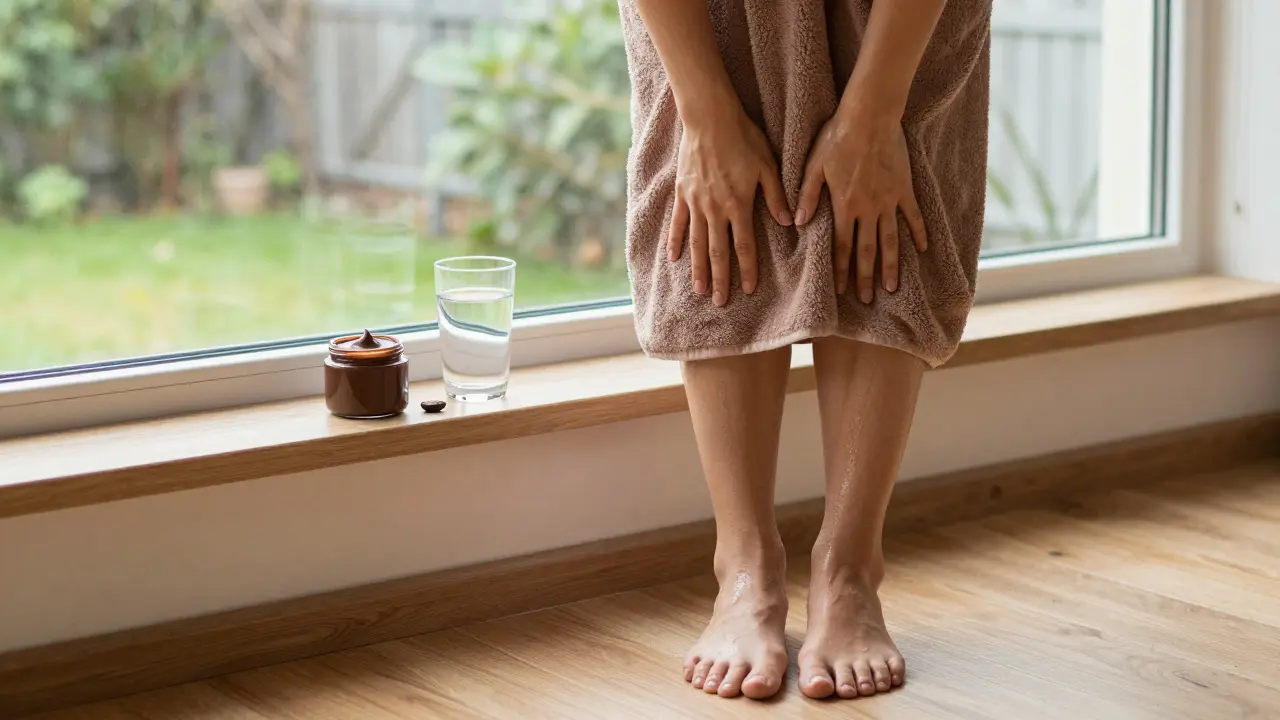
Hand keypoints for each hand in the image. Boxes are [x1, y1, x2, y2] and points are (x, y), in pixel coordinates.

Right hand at [669, 110, 791, 305]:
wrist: (710, 118)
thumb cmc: (743, 138)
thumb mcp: (768, 165)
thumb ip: (776, 196)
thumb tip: (789, 222)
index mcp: (739, 205)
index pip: (744, 246)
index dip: (747, 269)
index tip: (749, 290)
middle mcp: (715, 209)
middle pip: (718, 252)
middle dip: (721, 279)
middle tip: (721, 303)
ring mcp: (695, 203)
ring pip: (697, 243)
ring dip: (699, 269)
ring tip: (700, 290)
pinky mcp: (682, 193)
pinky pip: (677, 223)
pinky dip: (675, 241)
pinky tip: (674, 259)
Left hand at [795, 107, 926, 302]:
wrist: (870, 115)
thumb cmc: (836, 137)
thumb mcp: (813, 166)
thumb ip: (806, 196)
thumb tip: (796, 224)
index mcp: (844, 205)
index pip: (841, 245)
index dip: (840, 269)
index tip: (841, 290)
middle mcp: (868, 208)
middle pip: (866, 250)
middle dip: (865, 276)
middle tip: (865, 299)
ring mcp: (889, 200)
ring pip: (890, 239)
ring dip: (890, 265)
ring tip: (891, 286)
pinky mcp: (904, 188)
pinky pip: (913, 216)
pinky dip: (918, 233)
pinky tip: (922, 249)